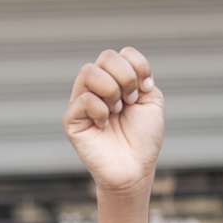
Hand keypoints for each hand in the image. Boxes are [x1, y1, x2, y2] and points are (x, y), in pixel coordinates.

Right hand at [62, 46, 163, 193]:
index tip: (145, 89)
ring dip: (112, 91)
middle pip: (106, 57)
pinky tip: (104, 126)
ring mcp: (82, 102)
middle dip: (126, 78)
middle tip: (130, 102)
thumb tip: (124, 70)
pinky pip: (84, 99)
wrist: (134, 168)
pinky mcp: (71, 119)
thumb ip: (141, 75)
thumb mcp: (151, 100)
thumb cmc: (143, 138)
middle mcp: (97, 88)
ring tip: (116, 111)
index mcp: (116, 81)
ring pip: (89, 72)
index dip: (138, 66)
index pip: (122, 53)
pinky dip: (101, 110)